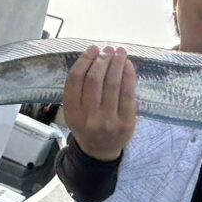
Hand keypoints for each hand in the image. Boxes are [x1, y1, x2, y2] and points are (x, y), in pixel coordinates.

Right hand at [62, 45, 137, 161]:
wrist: (100, 152)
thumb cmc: (87, 126)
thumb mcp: (74, 112)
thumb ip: (79, 90)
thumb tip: (95, 57)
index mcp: (72, 113)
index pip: (75, 80)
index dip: (84, 60)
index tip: (93, 49)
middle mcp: (89, 118)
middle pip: (94, 80)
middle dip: (102, 60)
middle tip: (108, 50)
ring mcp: (109, 122)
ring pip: (113, 85)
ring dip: (117, 63)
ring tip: (120, 52)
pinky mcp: (126, 123)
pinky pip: (128, 94)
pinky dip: (129, 76)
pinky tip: (128, 66)